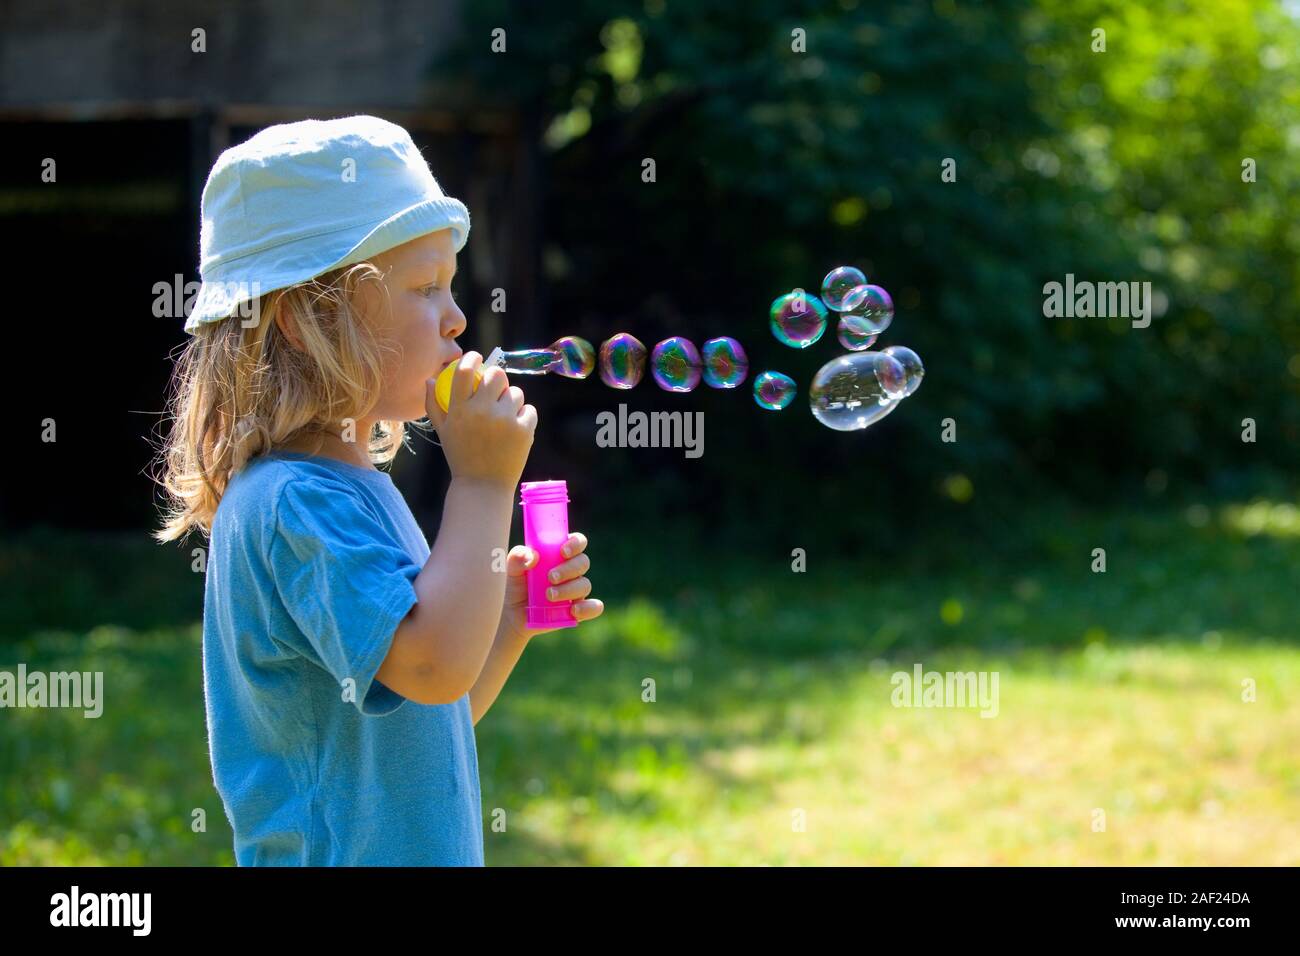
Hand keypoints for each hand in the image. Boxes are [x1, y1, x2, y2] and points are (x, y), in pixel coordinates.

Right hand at [425, 351, 536, 489]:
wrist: (483, 486)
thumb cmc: (461, 456)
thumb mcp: (443, 432)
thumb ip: (434, 404)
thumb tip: (431, 379)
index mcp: (460, 410)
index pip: (465, 371)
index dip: (471, 359)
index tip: (476, 358)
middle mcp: (482, 411)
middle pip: (496, 375)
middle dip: (497, 378)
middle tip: (496, 388)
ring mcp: (505, 420)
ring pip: (516, 392)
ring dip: (511, 400)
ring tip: (504, 417)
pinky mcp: (524, 430)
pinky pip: (529, 409)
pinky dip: (524, 417)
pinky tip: (515, 429)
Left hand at [499, 531, 603, 643]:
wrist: (513, 616)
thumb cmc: (516, 586)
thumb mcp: (512, 570)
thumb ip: (517, 558)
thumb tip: (533, 556)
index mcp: (560, 554)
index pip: (578, 542)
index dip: (576, 543)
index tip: (563, 551)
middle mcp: (572, 571)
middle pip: (582, 562)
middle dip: (568, 569)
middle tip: (550, 577)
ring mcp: (576, 591)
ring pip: (585, 584)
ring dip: (569, 589)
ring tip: (549, 596)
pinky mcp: (578, 610)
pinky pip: (594, 607)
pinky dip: (588, 607)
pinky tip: (573, 610)